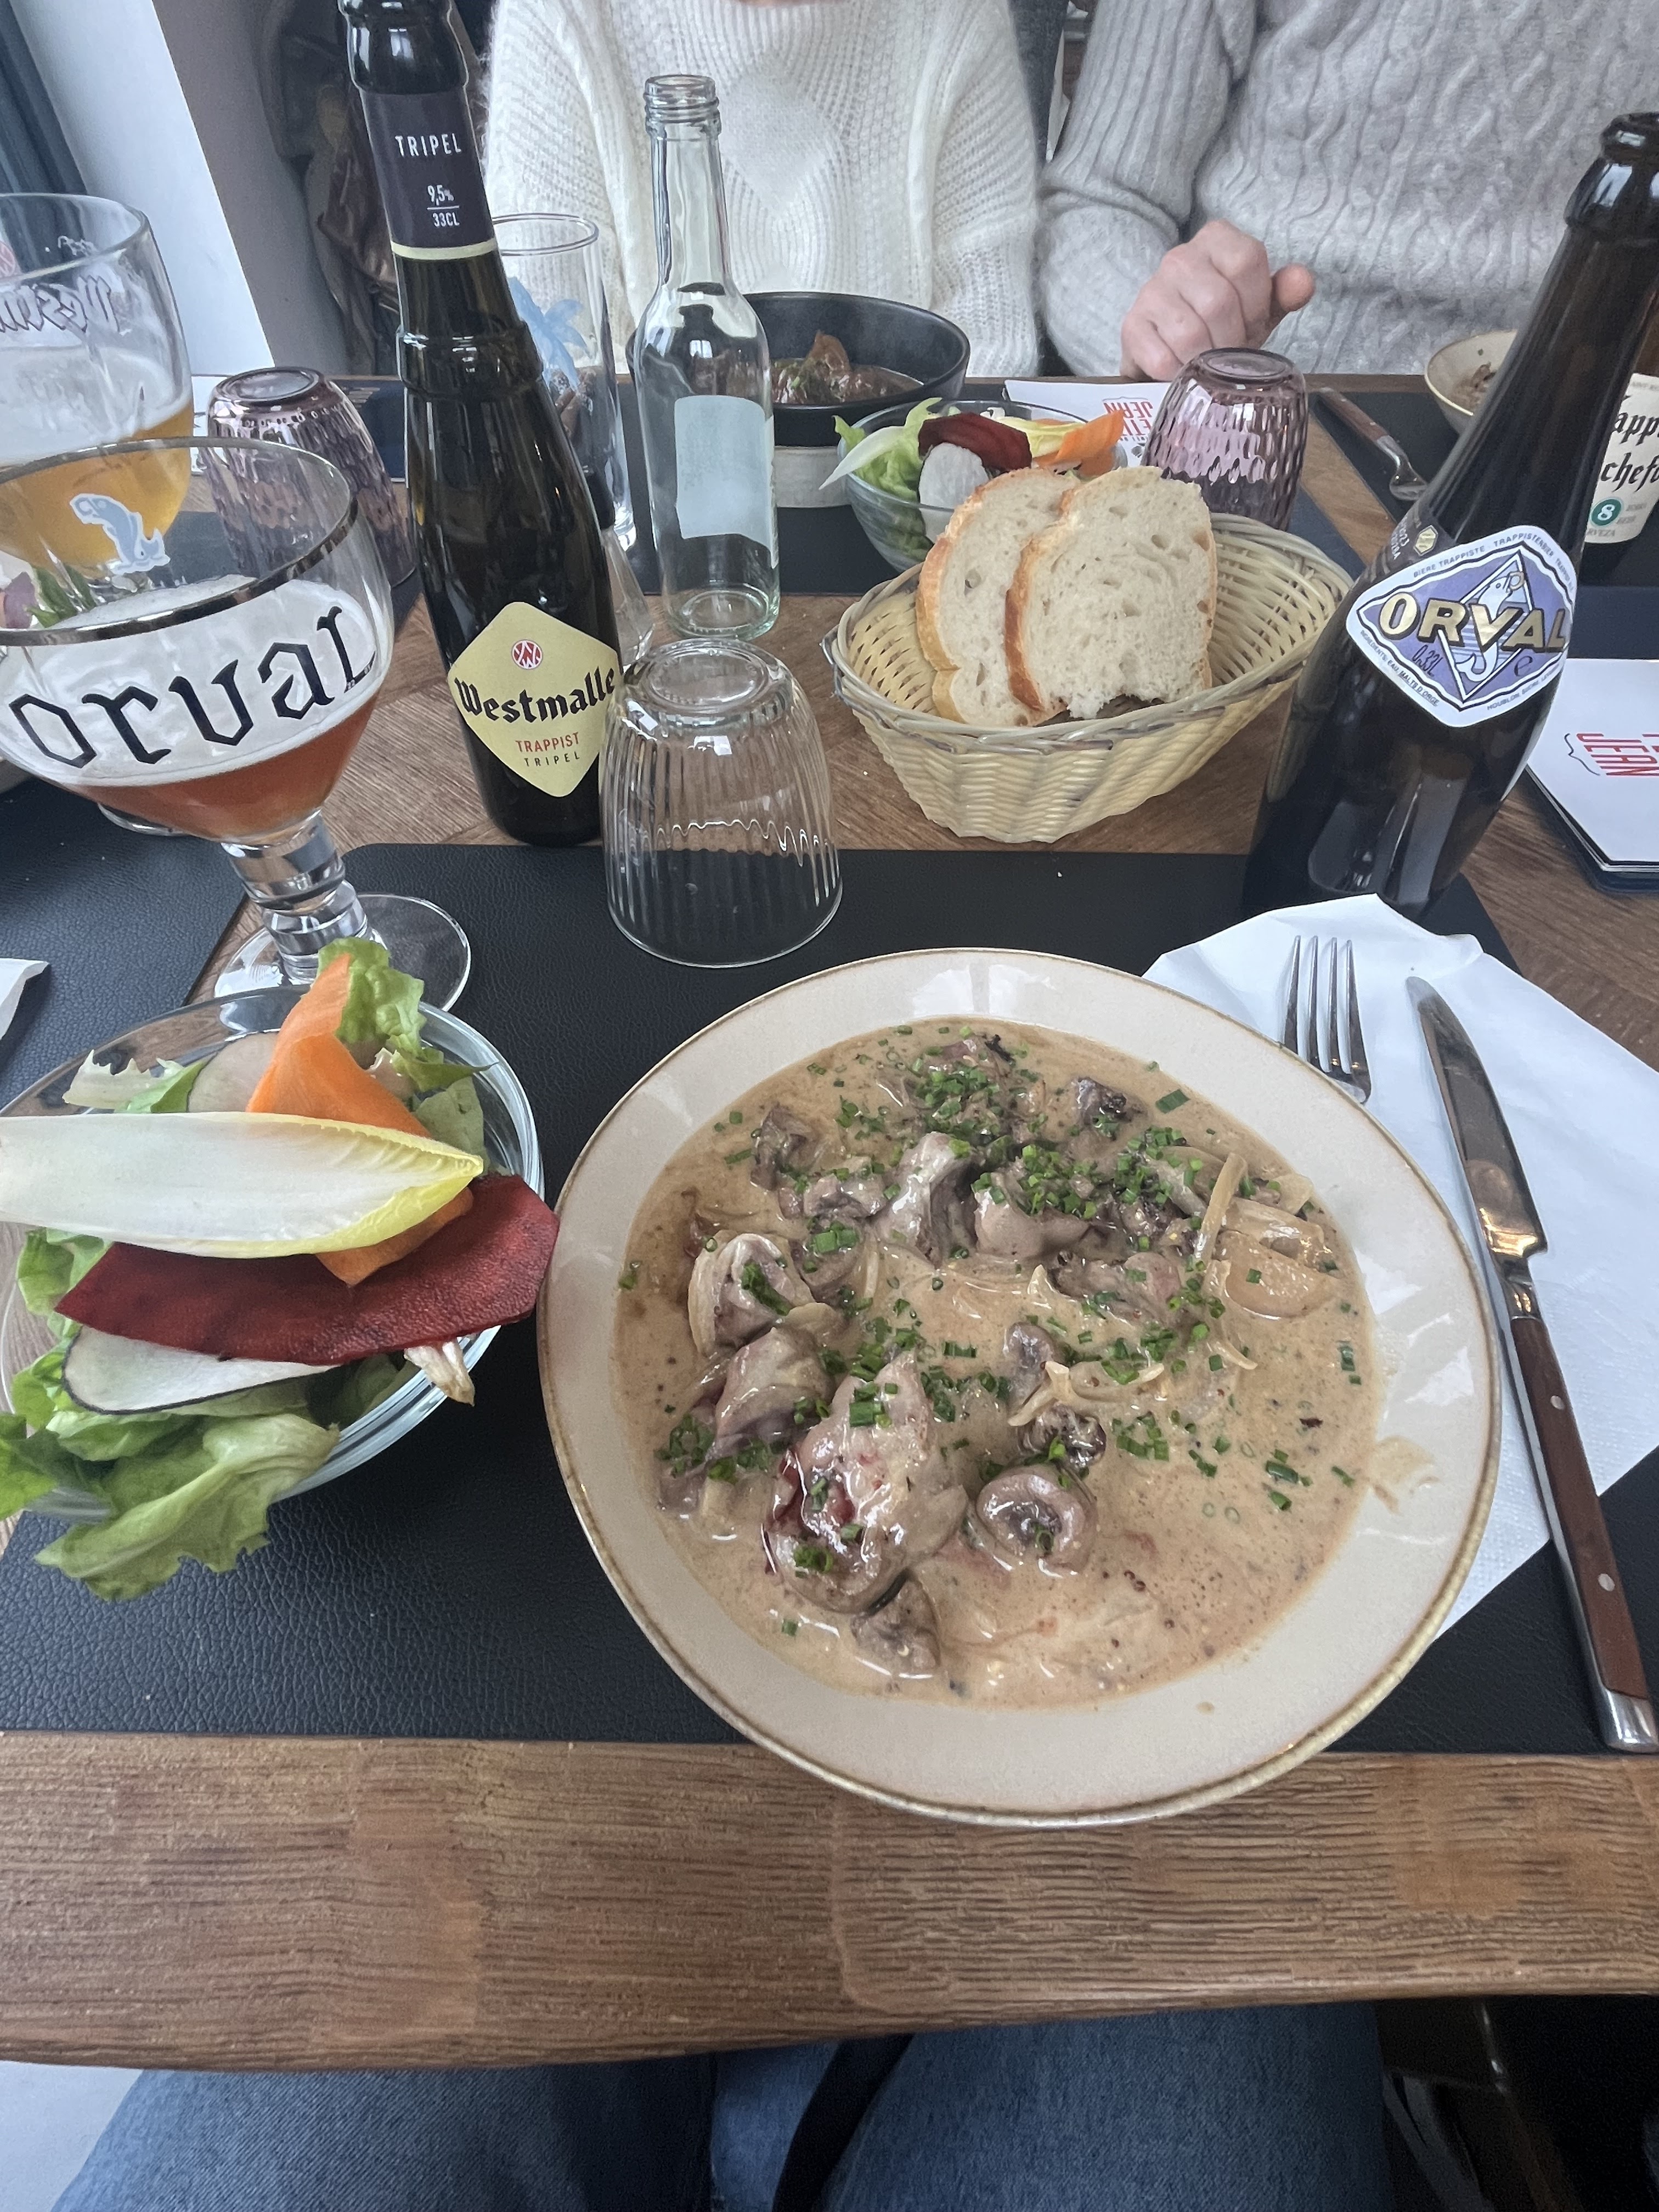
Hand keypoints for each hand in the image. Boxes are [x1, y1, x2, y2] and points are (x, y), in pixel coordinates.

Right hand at [1119, 220, 1315, 378]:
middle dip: (1230, 340)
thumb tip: (1303, 282)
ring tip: (1206, 366)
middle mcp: (1180, 257)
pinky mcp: (1131, 326)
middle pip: (1218, 301)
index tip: (1251, 325)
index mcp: (1217, 239)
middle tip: (1228, 354)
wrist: (1172, 350)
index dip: (1256, 304)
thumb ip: (1282, 293)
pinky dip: (1178, 375)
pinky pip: (1162, 358)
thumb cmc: (1221, 325)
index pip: (1246, 261)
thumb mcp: (1258, 307)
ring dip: (1204, 362)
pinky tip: (1181, 372)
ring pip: (1189, 332)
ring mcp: (1151, 291)